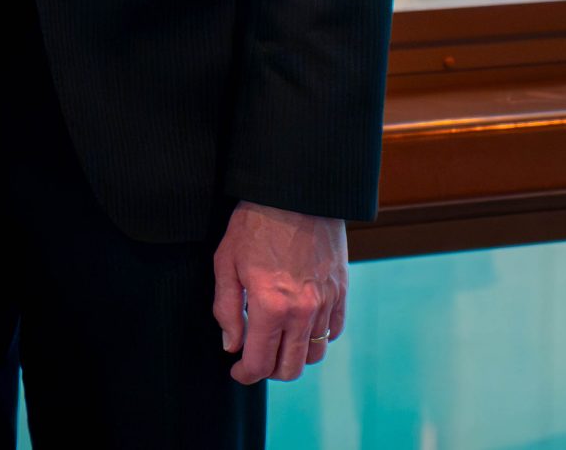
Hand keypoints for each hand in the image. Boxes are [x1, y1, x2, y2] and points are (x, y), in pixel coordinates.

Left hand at [212, 203, 346, 383]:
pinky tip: (300, 324)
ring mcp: (325, 302)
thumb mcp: (226, 262)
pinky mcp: (340, 291)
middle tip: (255, 359)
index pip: (259, 363)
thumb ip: (226, 309)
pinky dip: (317, 337)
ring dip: (293, 357)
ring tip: (277, 342)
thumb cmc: (254, 222)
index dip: (245, 374)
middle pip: (290, 368)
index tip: (237, 371)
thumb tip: (231, 345)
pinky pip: (333, 331)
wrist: (295, 192)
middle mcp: (301, 311)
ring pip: (313, 354)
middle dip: (269, 371)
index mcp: (269, 306)